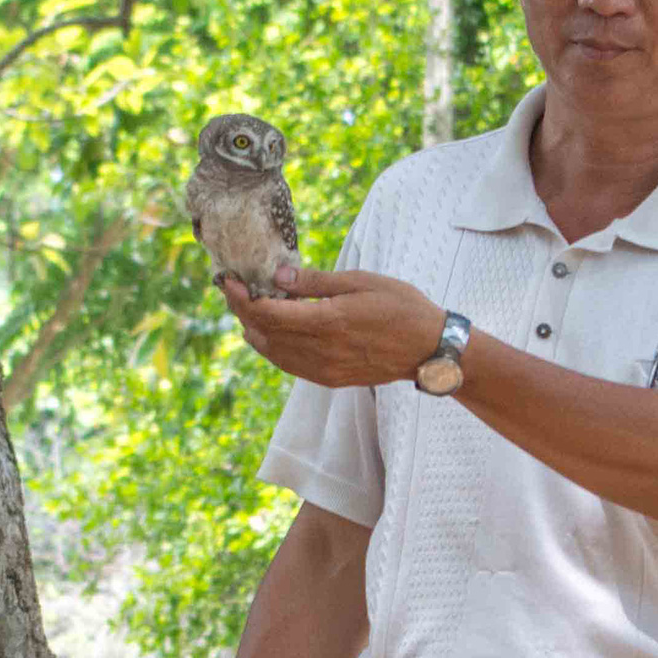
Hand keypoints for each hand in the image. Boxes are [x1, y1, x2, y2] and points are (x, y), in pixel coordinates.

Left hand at [222, 265, 444, 387]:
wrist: (428, 350)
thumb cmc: (401, 308)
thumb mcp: (360, 282)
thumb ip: (317, 283)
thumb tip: (278, 277)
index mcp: (328, 322)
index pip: (268, 313)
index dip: (242, 297)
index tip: (229, 280)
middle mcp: (321, 351)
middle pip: (265, 333)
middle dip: (242, 310)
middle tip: (232, 290)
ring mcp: (324, 369)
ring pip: (273, 353)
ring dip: (254, 331)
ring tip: (245, 310)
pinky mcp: (330, 379)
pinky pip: (290, 366)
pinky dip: (272, 349)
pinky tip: (268, 335)